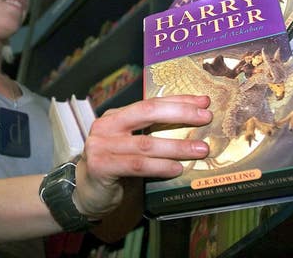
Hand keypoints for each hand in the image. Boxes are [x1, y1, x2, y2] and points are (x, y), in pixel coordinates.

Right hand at [73, 95, 211, 218]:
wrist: (87, 193)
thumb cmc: (116, 166)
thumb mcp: (132, 145)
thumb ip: (151, 133)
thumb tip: (192, 127)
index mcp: (117, 115)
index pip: (151, 102)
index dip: (178, 100)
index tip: (203, 102)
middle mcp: (107, 125)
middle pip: (148, 112)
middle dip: (180, 113)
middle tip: (206, 118)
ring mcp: (101, 145)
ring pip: (146, 143)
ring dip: (177, 146)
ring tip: (200, 149)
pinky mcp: (101, 166)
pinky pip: (137, 165)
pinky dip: (160, 166)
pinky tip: (176, 169)